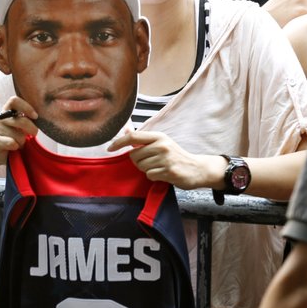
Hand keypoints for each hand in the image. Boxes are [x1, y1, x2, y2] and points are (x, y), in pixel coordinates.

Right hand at [0, 96, 38, 164]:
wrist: (2, 152)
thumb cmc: (15, 137)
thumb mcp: (22, 126)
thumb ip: (28, 119)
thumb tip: (38, 117)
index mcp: (8, 110)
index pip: (14, 101)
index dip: (26, 107)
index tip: (35, 116)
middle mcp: (0, 117)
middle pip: (20, 120)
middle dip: (31, 128)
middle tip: (34, 134)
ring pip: (17, 135)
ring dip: (22, 141)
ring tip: (19, 143)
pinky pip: (11, 143)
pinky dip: (16, 146)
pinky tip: (14, 147)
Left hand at [108, 130, 224, 189]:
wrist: (197, 168)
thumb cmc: (175, 155)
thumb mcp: (161, 142)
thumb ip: (144, 139)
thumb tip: (125, 131)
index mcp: (158, 136)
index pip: (133, 136)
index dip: (119, 142)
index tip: (110, 148)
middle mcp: (161, 145)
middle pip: (134, 155)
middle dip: (138, 161)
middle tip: (152, 162)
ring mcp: (165, 158)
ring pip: (141, 166)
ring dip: (147, 169)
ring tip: (159, 167)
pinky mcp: (168, 171)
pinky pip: (149, 175)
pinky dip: (153, 176)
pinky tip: (163, 173)